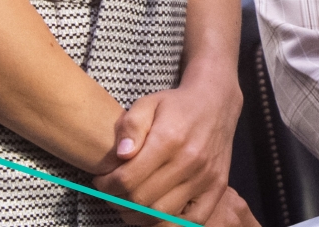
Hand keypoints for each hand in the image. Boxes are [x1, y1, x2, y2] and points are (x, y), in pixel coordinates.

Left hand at [94, 78, 245, 225]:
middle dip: (117, 201)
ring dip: (137, 215)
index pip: (127, 179)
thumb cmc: (176, 106)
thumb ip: (130, 126)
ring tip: (128, 202)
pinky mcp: (217, 189)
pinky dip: (168, 223)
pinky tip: (155, 213)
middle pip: (142, 200)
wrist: (216, 104)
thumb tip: (121, 155)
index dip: (106, 186)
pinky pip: (191, 221)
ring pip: (162, 215)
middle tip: (111, 193)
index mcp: (169, 139)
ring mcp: (206, 178)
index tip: (101, 181)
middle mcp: (190, 161)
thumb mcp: (148, 103)